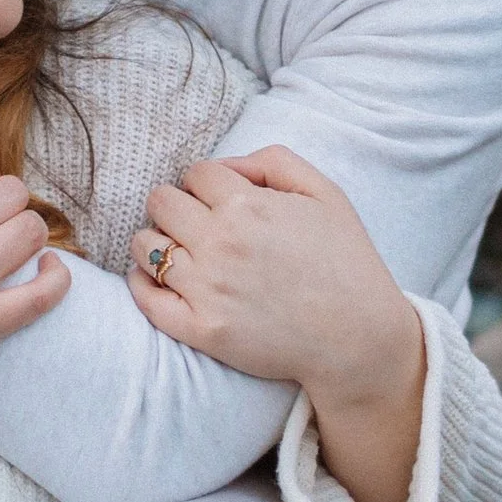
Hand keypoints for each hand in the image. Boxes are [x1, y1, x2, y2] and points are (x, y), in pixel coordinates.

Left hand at [128, 148, 423, 501]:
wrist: (358, 339)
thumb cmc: (345, 262)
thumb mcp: (326, 193)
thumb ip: (272, 163)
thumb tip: (225, 165)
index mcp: (249, 205)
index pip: (195, 173)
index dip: (206, 183)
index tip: (218, 200)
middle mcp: (221, 243)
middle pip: (161, 202)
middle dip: (176, 206)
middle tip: (195, 223)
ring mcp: (207, 288)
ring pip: (146, 246)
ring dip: (158, 242)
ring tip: (180, 252)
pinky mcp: (202, 329)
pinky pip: (146, 298)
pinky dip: (143, 283)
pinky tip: (159, 278)